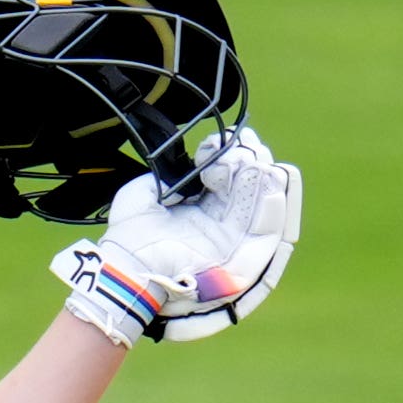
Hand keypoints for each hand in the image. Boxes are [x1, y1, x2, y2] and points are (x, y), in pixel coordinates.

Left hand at [52, 127, 299, 344]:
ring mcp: (233, 244)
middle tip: (247, 141)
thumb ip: (168, 175)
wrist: (129, 266)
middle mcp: (221, 228)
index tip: (228, 136)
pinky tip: (269, 176)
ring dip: (265, 179)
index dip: (233, 156)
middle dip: (254, 161)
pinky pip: (267, 230)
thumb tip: (192, 164)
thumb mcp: (144, 192)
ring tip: (259, 156)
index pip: (230, 181)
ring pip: (263, 207)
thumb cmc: (131, 236)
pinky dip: (272, 202)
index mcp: (201, 212)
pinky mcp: (242, 260)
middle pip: (251, 191)